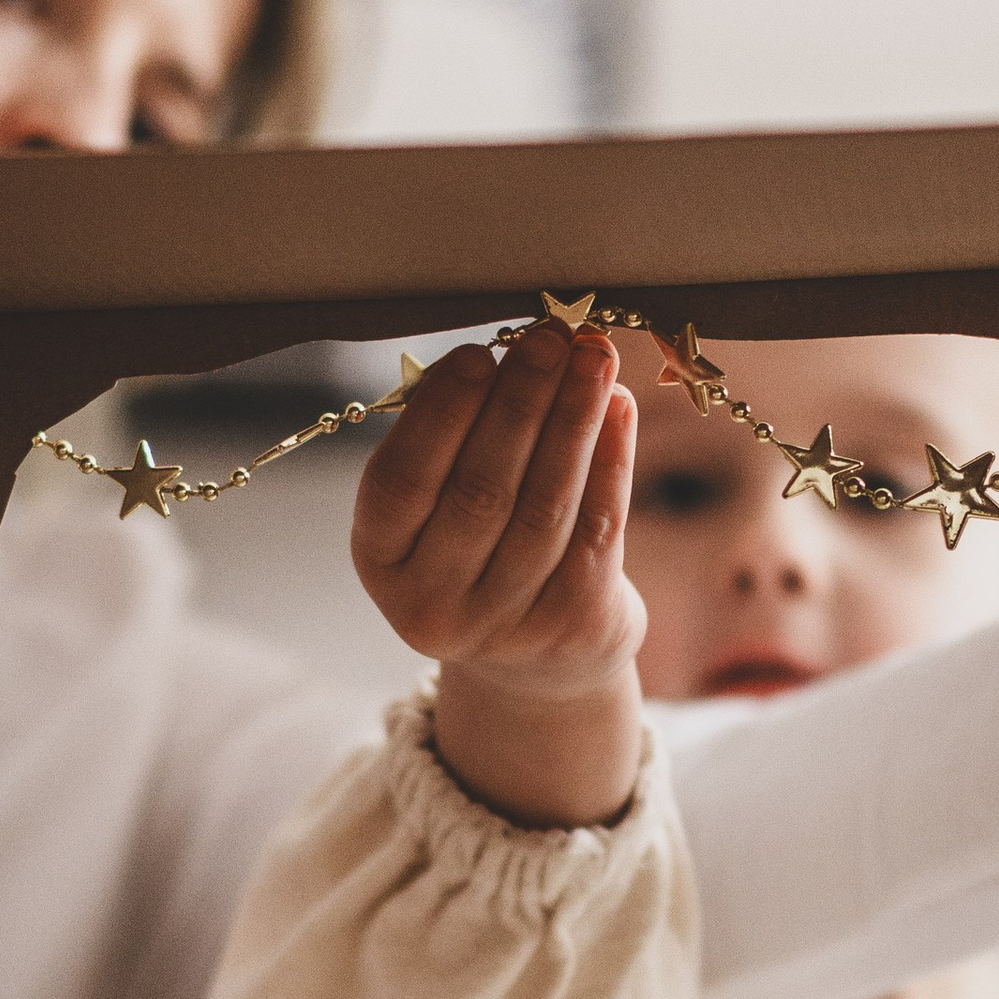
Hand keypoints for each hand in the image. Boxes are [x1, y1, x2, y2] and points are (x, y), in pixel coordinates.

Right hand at [352, 323, 646, 827]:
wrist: (534, 660)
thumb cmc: (476, 546)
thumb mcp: (435, 507)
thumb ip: (454, 438)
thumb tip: (511, 354)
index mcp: (380, 562)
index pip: (400, 483)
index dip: (440, 415)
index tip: (476, 353)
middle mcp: (432, 604)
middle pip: (480, 491)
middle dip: (519, 404)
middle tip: (548, 338)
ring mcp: (503, 624)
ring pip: (544, 506)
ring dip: (572, 420)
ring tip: (592, 357)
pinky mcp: (570, 624)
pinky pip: (596, 527)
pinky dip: (611, 460)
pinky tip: (617, 408)